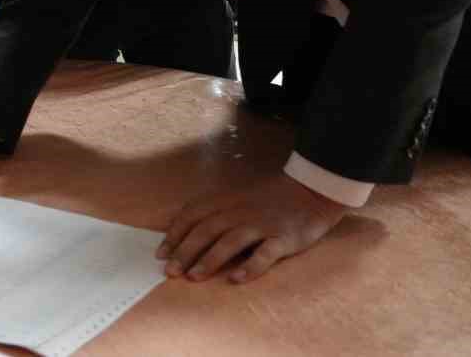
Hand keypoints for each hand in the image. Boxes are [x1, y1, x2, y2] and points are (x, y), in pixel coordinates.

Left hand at [158, 173, 350, 282]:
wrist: (310, 191)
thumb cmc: (267, 200)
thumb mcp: (236, 199)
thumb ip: (214, 213)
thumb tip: (184, 238)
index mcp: (226, 201)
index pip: (193, 215)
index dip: (175, 235)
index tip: (161, 254)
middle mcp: (240, 211)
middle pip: (206, 230)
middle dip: (185, 251)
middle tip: (171, 271)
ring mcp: (262, 225)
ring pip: (230, 241)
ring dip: (209, 259)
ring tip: (193, 277)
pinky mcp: (283, 238)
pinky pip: (265, 254)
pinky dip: (250, 266)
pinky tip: (236, 279)